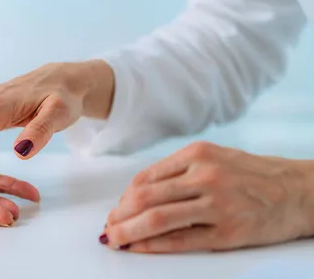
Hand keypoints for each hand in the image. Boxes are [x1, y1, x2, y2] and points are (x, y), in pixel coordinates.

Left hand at [100, 142, 313, 252]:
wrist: (301, 191)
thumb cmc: (254, 175)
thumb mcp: (216, 158)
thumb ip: (179, 172)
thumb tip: (138, 194)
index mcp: (198, 153)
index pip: (146, 177)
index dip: (124, 197)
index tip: (116, 210)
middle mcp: (205, 175)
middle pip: (145, 197)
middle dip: (119, 215)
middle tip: (108, 228)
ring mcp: (217, 204)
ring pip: (157, 218)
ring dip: (128, 231)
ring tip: (115, 240)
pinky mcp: (228, 232)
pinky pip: (180, 240)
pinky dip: (154, 246)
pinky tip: (139, 248)